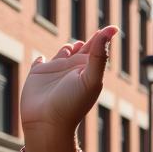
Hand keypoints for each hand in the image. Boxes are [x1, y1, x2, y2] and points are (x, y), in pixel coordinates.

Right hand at [20, 27, 116, 151]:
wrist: (48, 123)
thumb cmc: (72, 104)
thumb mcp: (90, 80)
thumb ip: (98, 57)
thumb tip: (107, 33)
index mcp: (87, 70)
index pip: (97, 49)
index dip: (104, 37)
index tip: (114, 28)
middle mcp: (72, 69)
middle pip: (82, 50)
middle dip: (89, 43)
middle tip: (99, 33)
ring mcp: (55, 72)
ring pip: (62, 55)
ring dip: (67, 49)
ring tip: (74, 46)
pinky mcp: (37, 75)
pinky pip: (40, 64)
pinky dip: (41, 60)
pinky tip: (42, 59)